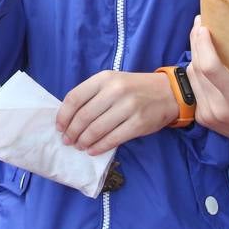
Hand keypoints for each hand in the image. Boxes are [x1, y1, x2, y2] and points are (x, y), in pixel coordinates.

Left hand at [57, 70, 178, 154]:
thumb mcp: (112, 81)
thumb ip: (92, 94)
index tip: (59, 127)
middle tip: (68, 141)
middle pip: (83, 116)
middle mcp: (115, 91)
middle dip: (72, 132)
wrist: (168, 92)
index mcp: (104, 78)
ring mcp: (128, 107)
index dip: (63, 116)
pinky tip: (92, 150)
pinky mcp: (138, 124)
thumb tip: (69, 118)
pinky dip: (99, 147)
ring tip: (79, 146)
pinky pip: (113, 139)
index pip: (75, 98)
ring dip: (84, 141)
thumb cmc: (134, 88)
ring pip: (96, 130)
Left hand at [187, 11, 228, 159]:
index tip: (204, 26)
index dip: (203, 44)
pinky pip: (195, 87)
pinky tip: (206, 60)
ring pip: (192, 76)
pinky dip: (198, 71)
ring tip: (203, 37)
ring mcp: (207, 114)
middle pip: (197, 68)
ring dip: (195, 55)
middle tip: (200, 23)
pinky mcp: (202, 118)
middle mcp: (218, 108)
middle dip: (196, 42)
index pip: (210, 67)